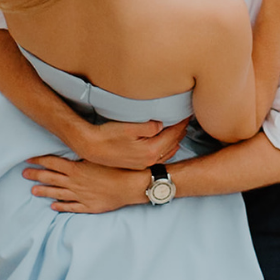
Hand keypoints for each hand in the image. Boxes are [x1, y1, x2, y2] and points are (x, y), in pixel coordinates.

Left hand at [25, 156, 149, 212]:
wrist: (131, 186)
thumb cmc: (118, 168)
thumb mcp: (99, 156)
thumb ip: (83, 156)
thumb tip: (72, 151)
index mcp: (76, 168)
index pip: (52, 163)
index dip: (39, 161)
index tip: (28, 160)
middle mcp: (75, 182)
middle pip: (51, 178)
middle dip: (36, 175)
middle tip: (24, 174)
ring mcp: (80, 195)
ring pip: (57, 193)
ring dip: (44, 191)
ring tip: (33, 191)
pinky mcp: (88, 206)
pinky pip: (71, 207)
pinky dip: (61, 206)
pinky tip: (53, 206)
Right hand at [74, 118, 188, 169]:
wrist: (91, 147)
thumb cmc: (108, 135)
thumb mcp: (130, 127)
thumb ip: (150, 126)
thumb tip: (162, 124)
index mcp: (151, 150)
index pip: (173, 134)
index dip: (181, 123)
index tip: (187, 114)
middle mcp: (150, 160)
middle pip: (173, 144)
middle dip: (181, 131)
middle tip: (187, 120)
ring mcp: (144, 164)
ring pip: (168, 152)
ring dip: (175, 141)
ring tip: (180, 130)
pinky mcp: (138, 165)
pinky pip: (160, 157)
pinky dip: (167, 150)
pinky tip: (168, 145)